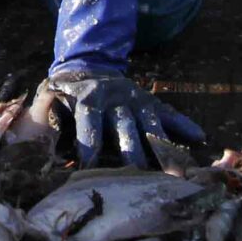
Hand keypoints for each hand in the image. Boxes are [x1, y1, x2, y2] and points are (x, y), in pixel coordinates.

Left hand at [43, 65, 203, 169]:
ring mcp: (136, 99)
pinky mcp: (150, 101)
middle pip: (125, 125)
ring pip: (151, 123)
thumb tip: (41, 149)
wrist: (88, 64)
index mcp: (88, 96)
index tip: (89, 169)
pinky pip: (169, 113)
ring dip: (162, 146)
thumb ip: (47, 118)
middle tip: (140, 176)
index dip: (89, 144)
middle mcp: (116, 96)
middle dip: (133, 150)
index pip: (89, 120)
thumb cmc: (66, 92)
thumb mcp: (52, 98)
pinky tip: (199, 136)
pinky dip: (183, 124)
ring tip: (174, 171)